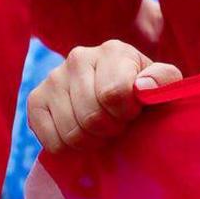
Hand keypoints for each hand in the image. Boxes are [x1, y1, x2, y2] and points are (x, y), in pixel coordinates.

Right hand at [26, 41, 180, 177]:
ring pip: (71, 132)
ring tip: (99, 128)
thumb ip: (163, 81)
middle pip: (91, 117)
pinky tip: (79, 132)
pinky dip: (68, 147)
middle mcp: (78, 57)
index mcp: (113, 51)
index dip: (126, 113)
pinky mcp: (35, 100)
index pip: (114, 94)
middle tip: (116, 124)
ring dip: (90, 141)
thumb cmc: (142, 92)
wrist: (114, 95)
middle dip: (109, 130)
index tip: (132, 112)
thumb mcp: (163, 84)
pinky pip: (51, 141)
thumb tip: (142, 86)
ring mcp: (53, 77)